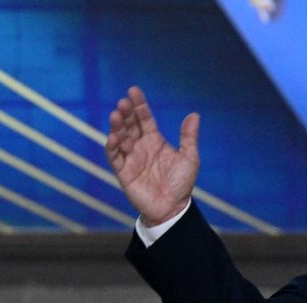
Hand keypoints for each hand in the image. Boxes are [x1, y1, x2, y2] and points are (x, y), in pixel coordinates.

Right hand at [105, 85, 199, 225]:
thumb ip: (189, 137)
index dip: (139, 105)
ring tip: (116, 114)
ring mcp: (131, 158)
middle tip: (124, 102)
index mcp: (155, 140)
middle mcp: (140, 146)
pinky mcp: (123, 171)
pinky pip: (114, 156)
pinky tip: (113, 137)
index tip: (134, 90)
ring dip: (117, 126)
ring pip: (120, 137)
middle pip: (130, 125)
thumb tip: (194, 115)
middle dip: (126, 113)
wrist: (173, 208)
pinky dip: (112, 146)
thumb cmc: (182, 184)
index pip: (144, 118)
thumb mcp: (189, 158)